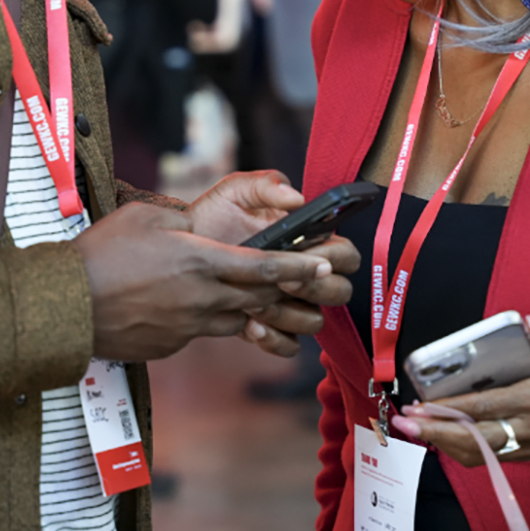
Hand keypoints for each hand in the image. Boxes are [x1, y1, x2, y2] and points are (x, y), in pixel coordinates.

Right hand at [74, 201, 333, 362]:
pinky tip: (183, 306)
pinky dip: (204, 319)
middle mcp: (203, 298)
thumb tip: (197, 228)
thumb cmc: (102, 254)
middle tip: (302, 284)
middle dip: (284, 291)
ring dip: (244, 307)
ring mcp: (188, 326)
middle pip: (258, 298)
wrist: (67, 306)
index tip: (323, 268)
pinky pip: (200, 331)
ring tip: (240, 293)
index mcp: (200, 261)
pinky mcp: (171, 345)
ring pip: (233, 318)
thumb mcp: (146, 216)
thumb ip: (182, 220)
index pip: (264, 268)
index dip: (299, 269)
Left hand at [186, 171, 359, 355]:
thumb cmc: (214, 216)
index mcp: (309, 242)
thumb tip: (297, 200)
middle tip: (279, 281)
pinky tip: (249, 325)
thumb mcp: (236, 192)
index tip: (307, 256)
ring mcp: (290, 304)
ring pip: (313, 322)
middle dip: (313, 289)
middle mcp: (305, 275)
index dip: (335, 259)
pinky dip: (273, 340)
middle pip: (339, 292)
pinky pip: (289, 346)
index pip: (346, 255)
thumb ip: (267, 184)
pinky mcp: (271, 327)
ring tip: (253, 302)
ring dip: (286, 315)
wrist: (182, 249)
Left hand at [391, 315, 529, 465]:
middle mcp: (529, 427)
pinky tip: (441, 438)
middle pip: (475, 439)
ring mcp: (528, 444)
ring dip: (444, 444)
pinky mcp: (528, 451)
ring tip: (414, 430)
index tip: (422, 406)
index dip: (451, 409)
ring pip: (480, 453)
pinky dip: (462, 450)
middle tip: (405, 423)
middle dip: (437, 433)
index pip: (485, 408)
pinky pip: (489, 457)